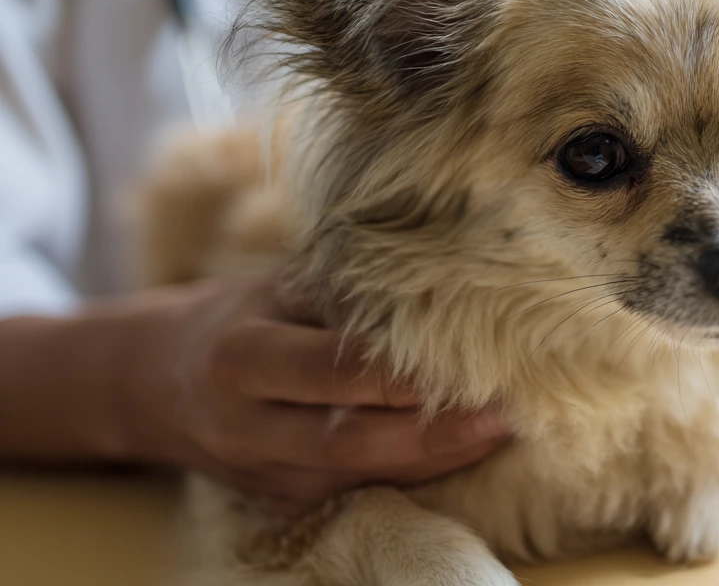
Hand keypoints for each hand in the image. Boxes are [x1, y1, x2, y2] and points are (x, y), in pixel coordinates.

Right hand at [120, 272, 507, 513]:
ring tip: (502, 428)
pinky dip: (415, 472)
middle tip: (506, 412)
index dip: (402, 373)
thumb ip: (345, 288)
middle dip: (434, 431)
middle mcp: (248, 426)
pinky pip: (358, 491)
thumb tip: (439, 275)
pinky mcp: (283, 502)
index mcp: (242, 357)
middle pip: (351, 440)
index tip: (472, 359)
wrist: (153, 383)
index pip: (333, 371)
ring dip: (437, 457)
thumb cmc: (237, 315)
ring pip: (361, 475)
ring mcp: (265, 475)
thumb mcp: (276, 285)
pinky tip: (465, 448)